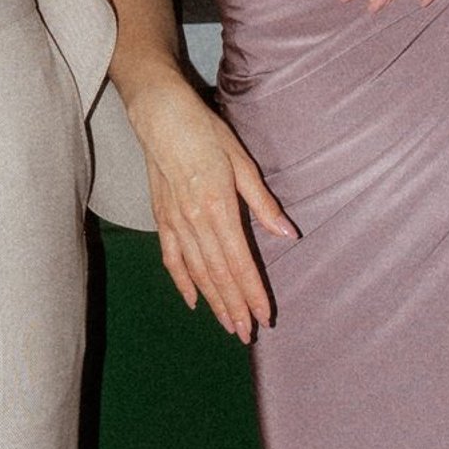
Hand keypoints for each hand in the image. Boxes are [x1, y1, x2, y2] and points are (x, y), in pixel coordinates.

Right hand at [127, 74, 296, 344]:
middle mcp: (194, 221)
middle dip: (234, 306)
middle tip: (247, 333)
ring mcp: (174, 222)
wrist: (160, 115)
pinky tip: (193, 301)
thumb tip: (288, 235)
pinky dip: (182, 282)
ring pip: (196, 272)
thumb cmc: (206, 132)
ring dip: (213, 302)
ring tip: (228, 325)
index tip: (264, 316)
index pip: (239, 261)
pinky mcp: (161, 218)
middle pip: (217, 274)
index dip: (252, 292)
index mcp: (218, 206)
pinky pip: (171, 258)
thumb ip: (262, 202)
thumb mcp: (241, 161)